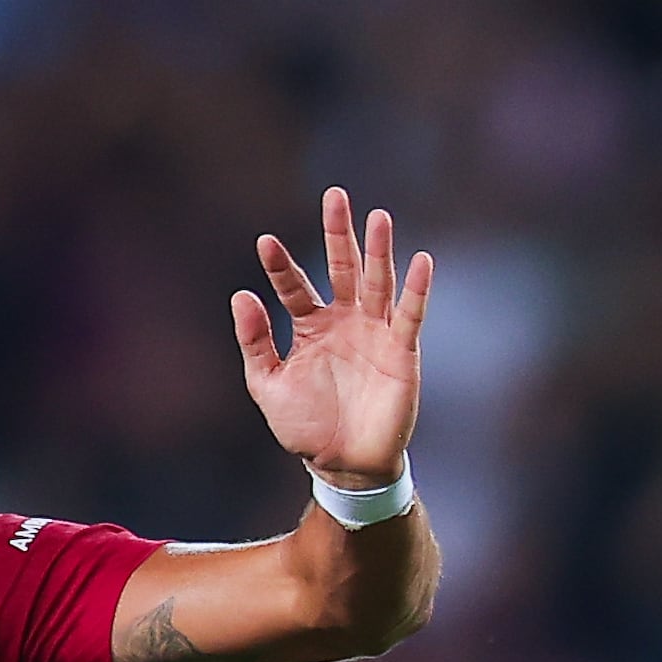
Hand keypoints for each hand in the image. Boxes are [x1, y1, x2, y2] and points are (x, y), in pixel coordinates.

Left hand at [230, 187, 432, 491]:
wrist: (344, 465)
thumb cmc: (305, 428)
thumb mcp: (267, 385)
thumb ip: (255, 341)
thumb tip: (241, 294)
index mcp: (310, 327)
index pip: (294, 285)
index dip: (279, 265)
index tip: (264, 241)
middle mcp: (344, 322)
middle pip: (342, 268)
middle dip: (339, 233)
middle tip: (335, 196)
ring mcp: (374, 333)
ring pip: (377, 283)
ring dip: (378, 251)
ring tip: (378, 217)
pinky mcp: (402, 352)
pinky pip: (410, 315)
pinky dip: (417, 289)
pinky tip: (421, 261)